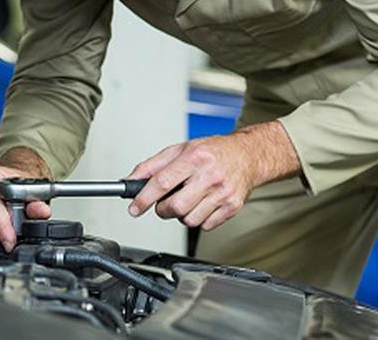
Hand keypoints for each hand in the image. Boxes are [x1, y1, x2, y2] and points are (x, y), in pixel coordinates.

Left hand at [126, 121, 298, 230]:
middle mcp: (210, 175)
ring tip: (187, 199)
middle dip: (163, 209)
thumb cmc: (212, 151)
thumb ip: (152, 166)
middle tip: (164, 203)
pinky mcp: (232, 207)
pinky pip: (205, 226)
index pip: (162, 182)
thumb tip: (130, 181)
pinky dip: (198, 219)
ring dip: (181, 215)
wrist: (247, 155)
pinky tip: (202, 204)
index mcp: (194, 157)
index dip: (144, 198)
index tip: (135, 208)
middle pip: (175, 207)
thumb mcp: (179, 150)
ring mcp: (223, 193)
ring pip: (189, 220)